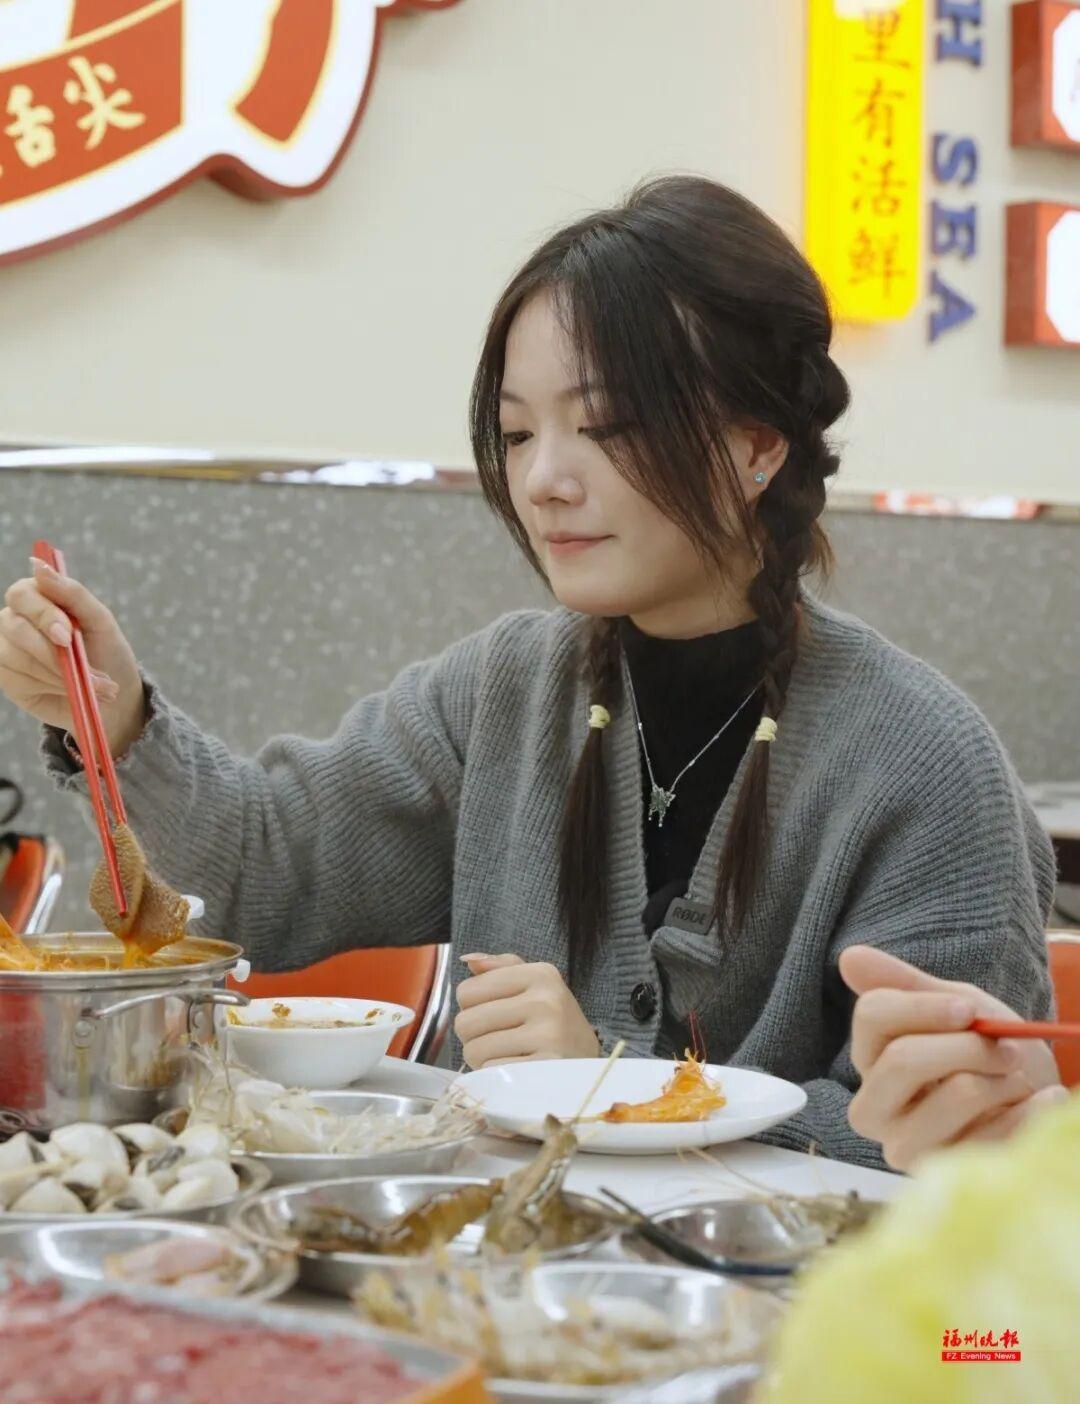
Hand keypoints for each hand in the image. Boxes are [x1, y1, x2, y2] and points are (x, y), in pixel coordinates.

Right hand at [0, 558, 145, 756]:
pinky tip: (71, 690)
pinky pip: (18, 679)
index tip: (67, 635)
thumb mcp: (99, 620)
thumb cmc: (105, 650)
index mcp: (37, 598)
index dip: (43, 614)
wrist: (112, 693)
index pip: (22, 594)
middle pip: (13, 625)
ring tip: (92, 683)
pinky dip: (50, 686)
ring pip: (16, 656)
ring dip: (57, 673)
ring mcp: (7, 649)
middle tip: (80, 667)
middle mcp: (15, 620)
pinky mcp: (8, 678)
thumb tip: (38, 565)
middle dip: (50, 650)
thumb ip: (72, 592)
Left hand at [454, 953, 599, 1068]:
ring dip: (483, 1059)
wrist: (588, 1067)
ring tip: (508, 1055)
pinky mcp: (544, 1068)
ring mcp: (548, 1035)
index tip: (495, 1015)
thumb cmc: (553, 1023)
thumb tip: (468, 960)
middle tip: (500, 1040)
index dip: (473, 1008)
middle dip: (475, 1037)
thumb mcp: (536, 986)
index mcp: (540, 974)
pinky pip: (491, 1072)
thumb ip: (501, 968)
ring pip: (474, 1050)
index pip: (467, 991)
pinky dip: (497, 1076)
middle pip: (466, 1022)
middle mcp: (545, 1000)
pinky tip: (517, 1071)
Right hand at [841, 945, 1064, 1172]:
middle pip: (902, 1060)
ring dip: (1002, 1078)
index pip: (872, 1017)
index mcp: (869, 1061)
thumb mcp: (955, 1011)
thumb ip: (906, 986)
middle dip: (967, 1046)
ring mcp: (906, 1148)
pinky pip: (995, 1134)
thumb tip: (849, 957)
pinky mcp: (948, 1176)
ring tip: (1016, 1078)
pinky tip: (1042, 1101)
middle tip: (1007, 1046)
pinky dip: (1031, 1109)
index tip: (967, 1009)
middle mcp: (875, 1108)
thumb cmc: (986, 1055)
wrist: (1030, 1102)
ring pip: (954, 1094)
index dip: (923, 1007)